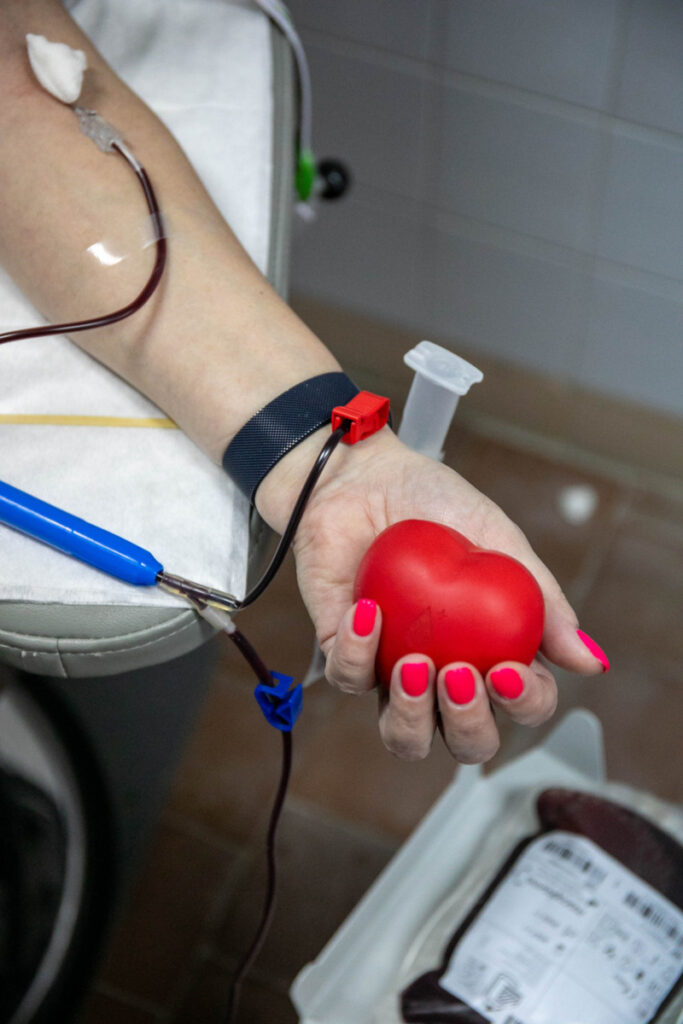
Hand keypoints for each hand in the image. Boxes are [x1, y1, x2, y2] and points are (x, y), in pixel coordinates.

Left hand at [258, 426, 608, 763]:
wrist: (362, 475)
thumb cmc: (435, 505)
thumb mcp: (500, 541)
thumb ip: (543, 601)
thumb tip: (593, 664)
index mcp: (492, 651)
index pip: (522, 703)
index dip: (524, 704)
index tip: (508, 670)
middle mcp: (445, 674)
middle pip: (467, 741)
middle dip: (468, 724)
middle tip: (458, 676)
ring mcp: (391, 669)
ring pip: (404, 736)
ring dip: (412, 716)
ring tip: (414, 666)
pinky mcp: (342, 653)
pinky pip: (349, 678)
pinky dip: (358, 650)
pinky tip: (367, 612)